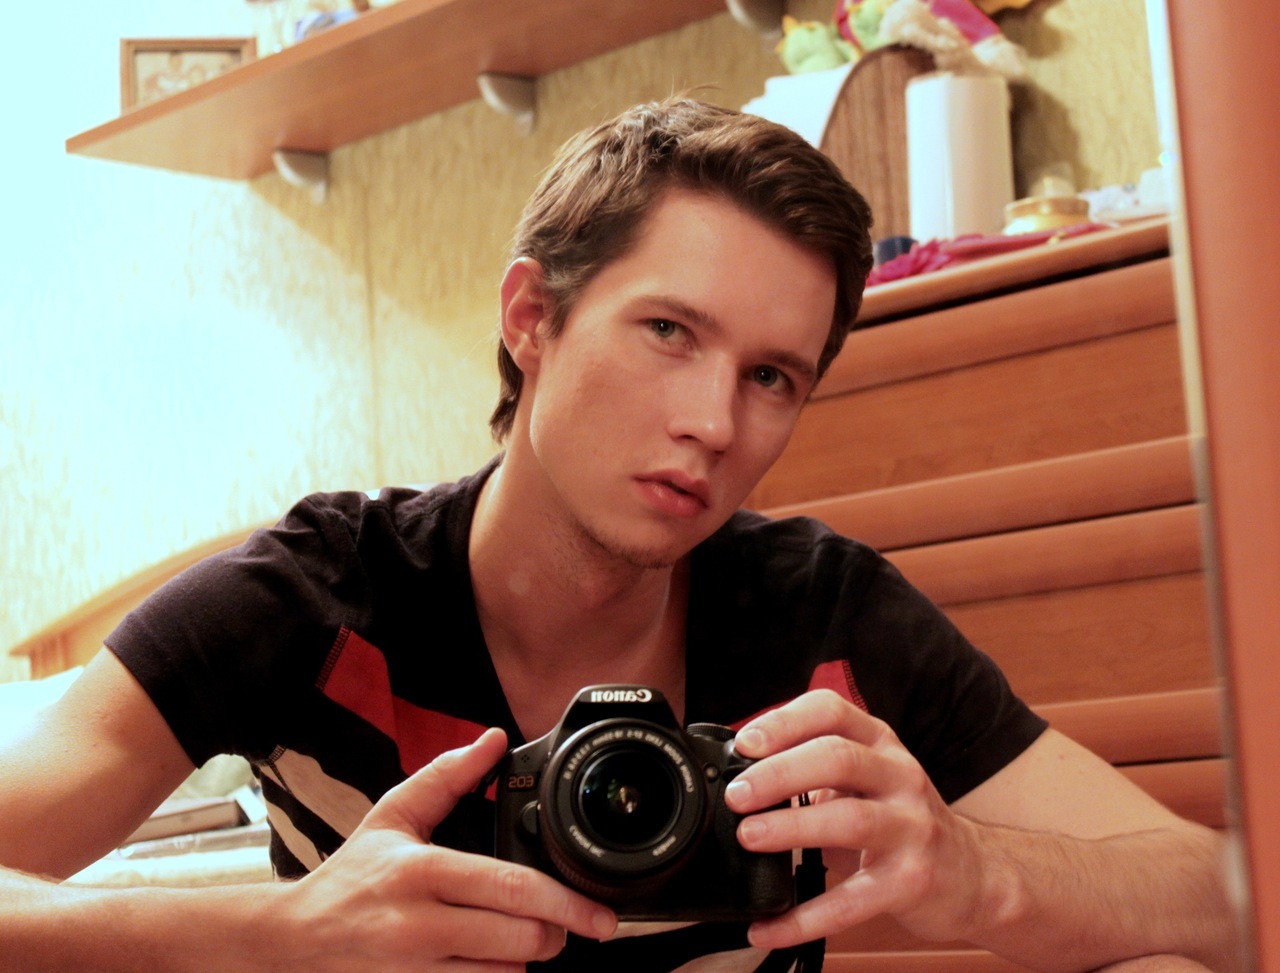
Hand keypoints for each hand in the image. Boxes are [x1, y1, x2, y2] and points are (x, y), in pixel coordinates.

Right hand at [274, 728, 616, 970]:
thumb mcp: (393, 816)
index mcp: (422, 871)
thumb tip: (493, 740)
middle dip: (555, 931)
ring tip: (517, 933)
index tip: (599, 914)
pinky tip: (488, 956)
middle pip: (520, 938)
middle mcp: (419, 925)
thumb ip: (448, 776)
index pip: (511, 888)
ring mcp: (416, 970)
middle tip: (562, 921)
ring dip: (525, 956)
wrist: (294, 940)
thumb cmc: (352, 877)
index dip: (565, 903)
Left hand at [724, 690, 983, 950]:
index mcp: (878, 742)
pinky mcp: (911, 881)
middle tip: (736, 795)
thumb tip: (736, 775)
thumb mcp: (865, 777)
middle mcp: (899, 776)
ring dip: (792, 828)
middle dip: (780, 773)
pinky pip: (852, 900)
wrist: (973, 874)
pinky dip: (805, 917)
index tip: (744, 742)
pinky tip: (768, 926)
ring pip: (850, 819)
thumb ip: (813, 768)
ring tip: (749, 837)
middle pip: (838, 758)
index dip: (784, 721)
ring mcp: (911, 827)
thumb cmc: (900, 819)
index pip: (831, 711)